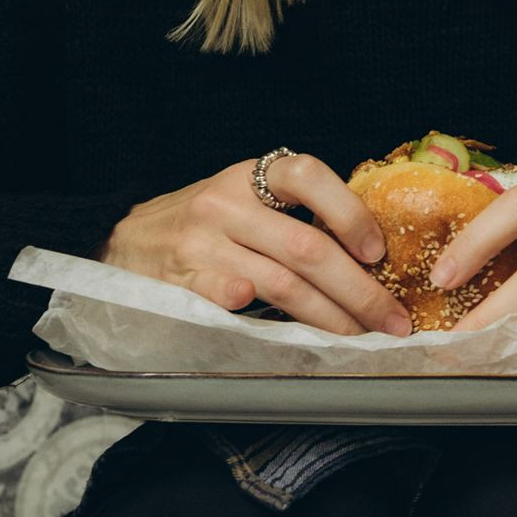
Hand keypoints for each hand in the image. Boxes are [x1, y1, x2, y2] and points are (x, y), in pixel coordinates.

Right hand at [97, 154, 412, 337]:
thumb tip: (370, 252)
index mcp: (251, 175)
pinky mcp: (185, 282)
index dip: (350, 212)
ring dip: (331, 318)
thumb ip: (293, 212)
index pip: (308, 175)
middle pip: (307, 246)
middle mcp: (227, 203)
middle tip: (391, 319)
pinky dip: (270, 323)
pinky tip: (300, 341)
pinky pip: (237, 305)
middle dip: (359, 289)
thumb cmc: (204, 222)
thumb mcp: (245, 197)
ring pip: (282, 285)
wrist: (125, 240)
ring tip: (360, 338)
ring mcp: (203, 243)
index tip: (378, 251)